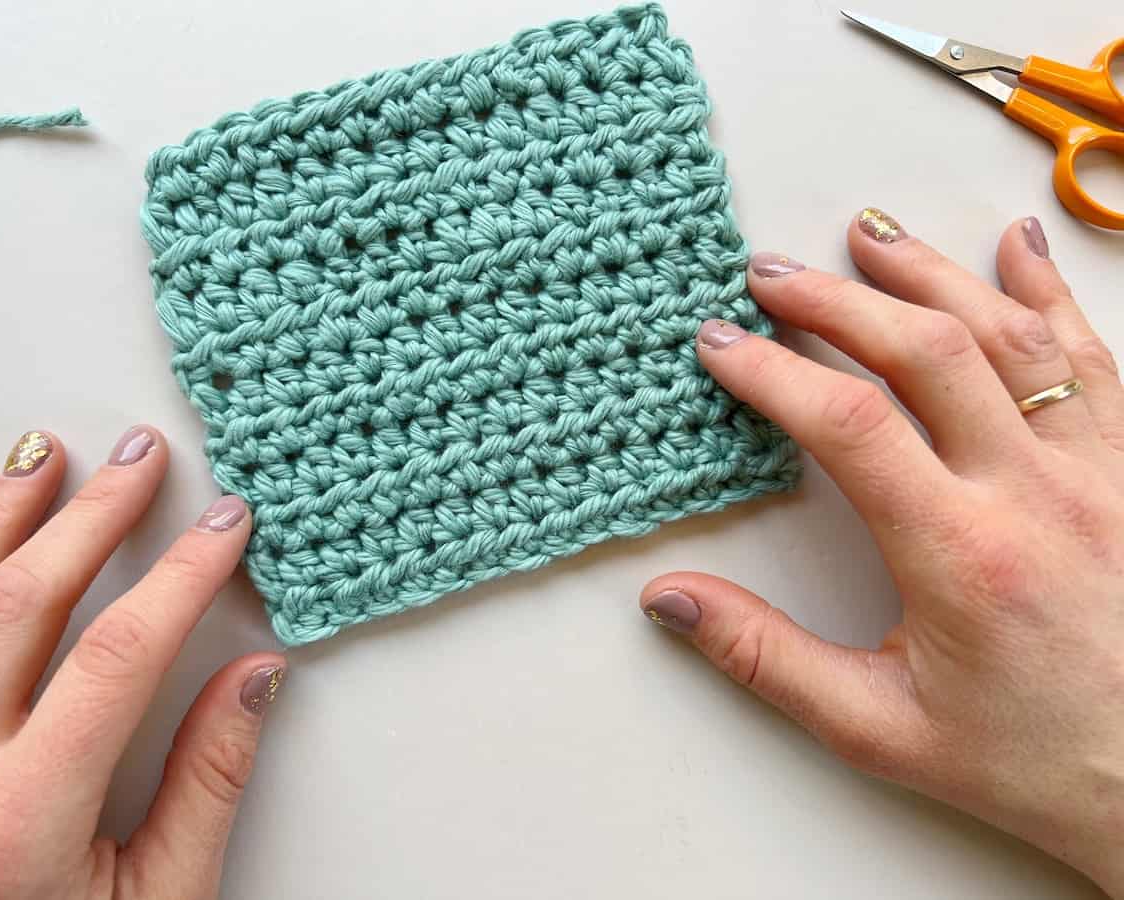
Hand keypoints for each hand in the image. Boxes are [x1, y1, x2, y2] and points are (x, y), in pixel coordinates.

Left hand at [0, 427, 284, 899]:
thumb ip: (208, 783)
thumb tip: (257, 676)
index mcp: (20, 822)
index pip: (117, 655)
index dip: (180, 575)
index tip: (223, 525)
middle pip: (21, 604)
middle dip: (92, 516)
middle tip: (141, 458)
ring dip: (1, 519)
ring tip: (50, 457)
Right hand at [641, 210, 1123, 895]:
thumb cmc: (1030, 761)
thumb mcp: (877, 730)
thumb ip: (765, 659)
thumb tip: (670, 601)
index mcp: (961, 553)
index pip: (849, 426)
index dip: (773, 372)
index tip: (721, 342)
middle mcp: (1036, 493)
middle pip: (927, 352)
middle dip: (838, 300)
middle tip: (773, 272)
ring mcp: (1098, 471)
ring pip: (1011, 336)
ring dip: (933, 274)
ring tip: (870, 234)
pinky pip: (1092, 360)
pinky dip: (1049, 295)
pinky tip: (1018, 248)